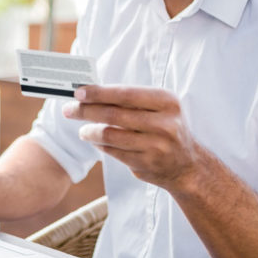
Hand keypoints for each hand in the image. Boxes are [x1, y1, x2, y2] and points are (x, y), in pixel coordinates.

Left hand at [62, 85, 199, 189]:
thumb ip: (130, 99)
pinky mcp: (146, 164)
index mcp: (166, 102)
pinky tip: (94, 140)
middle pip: (114, 114)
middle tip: (69, 109)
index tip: (78, 92)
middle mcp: (164, 123)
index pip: (125, 94)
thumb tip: (91, 92)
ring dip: (90, 131)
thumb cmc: (165, 128)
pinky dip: (100, 145)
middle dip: (87, 111)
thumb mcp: (159, 107)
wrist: (187, 165)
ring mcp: (156, 146)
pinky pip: (114, 151)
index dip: (99, 93)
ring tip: (82, 129)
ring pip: (111, 135)